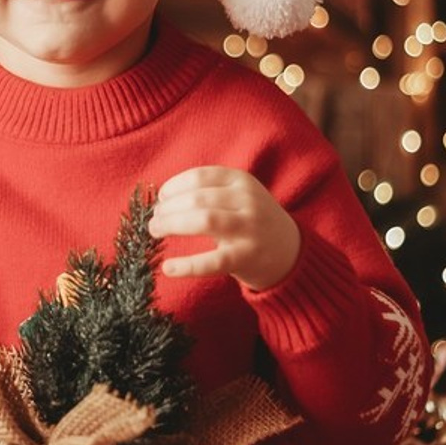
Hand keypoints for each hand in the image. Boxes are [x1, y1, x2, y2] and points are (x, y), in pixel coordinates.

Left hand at [149, 165, 300, 290]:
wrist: (291, 252)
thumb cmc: (252, 222)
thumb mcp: (239, 196)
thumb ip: (208, 192)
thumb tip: (162, 199)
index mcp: (242, 181)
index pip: (200, 176)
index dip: (174, 187)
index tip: (161, 198)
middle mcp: (248, 201)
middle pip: (197, 198)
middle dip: (168, 209)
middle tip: (154, 220)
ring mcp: (249, 229)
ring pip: (203, 220)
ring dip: (172, 224)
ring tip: (155, 231)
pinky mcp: (246, 258)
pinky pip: (211, 261)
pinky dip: (186, 266)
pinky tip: (168, 268)